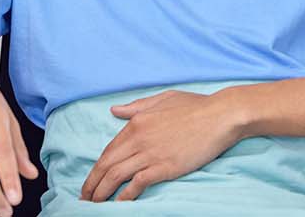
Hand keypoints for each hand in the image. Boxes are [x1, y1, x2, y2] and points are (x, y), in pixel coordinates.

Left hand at [80, 89, 243, 202]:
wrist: (220, 115)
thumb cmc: (195, 106)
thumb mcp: (162, 99)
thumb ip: (136, 106)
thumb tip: (114, 110)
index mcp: (136, 122)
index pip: (108, 150)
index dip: (97, 168)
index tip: (91, 180)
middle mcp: (138, 138)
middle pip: (106, 165)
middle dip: (92, 184)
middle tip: (84, 198)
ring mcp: (151, 153)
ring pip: (116, 176)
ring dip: (102, 193)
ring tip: (94, 205)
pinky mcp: (165, 167)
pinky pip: (137, 184)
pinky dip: (125, 196)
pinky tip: (119, 205)